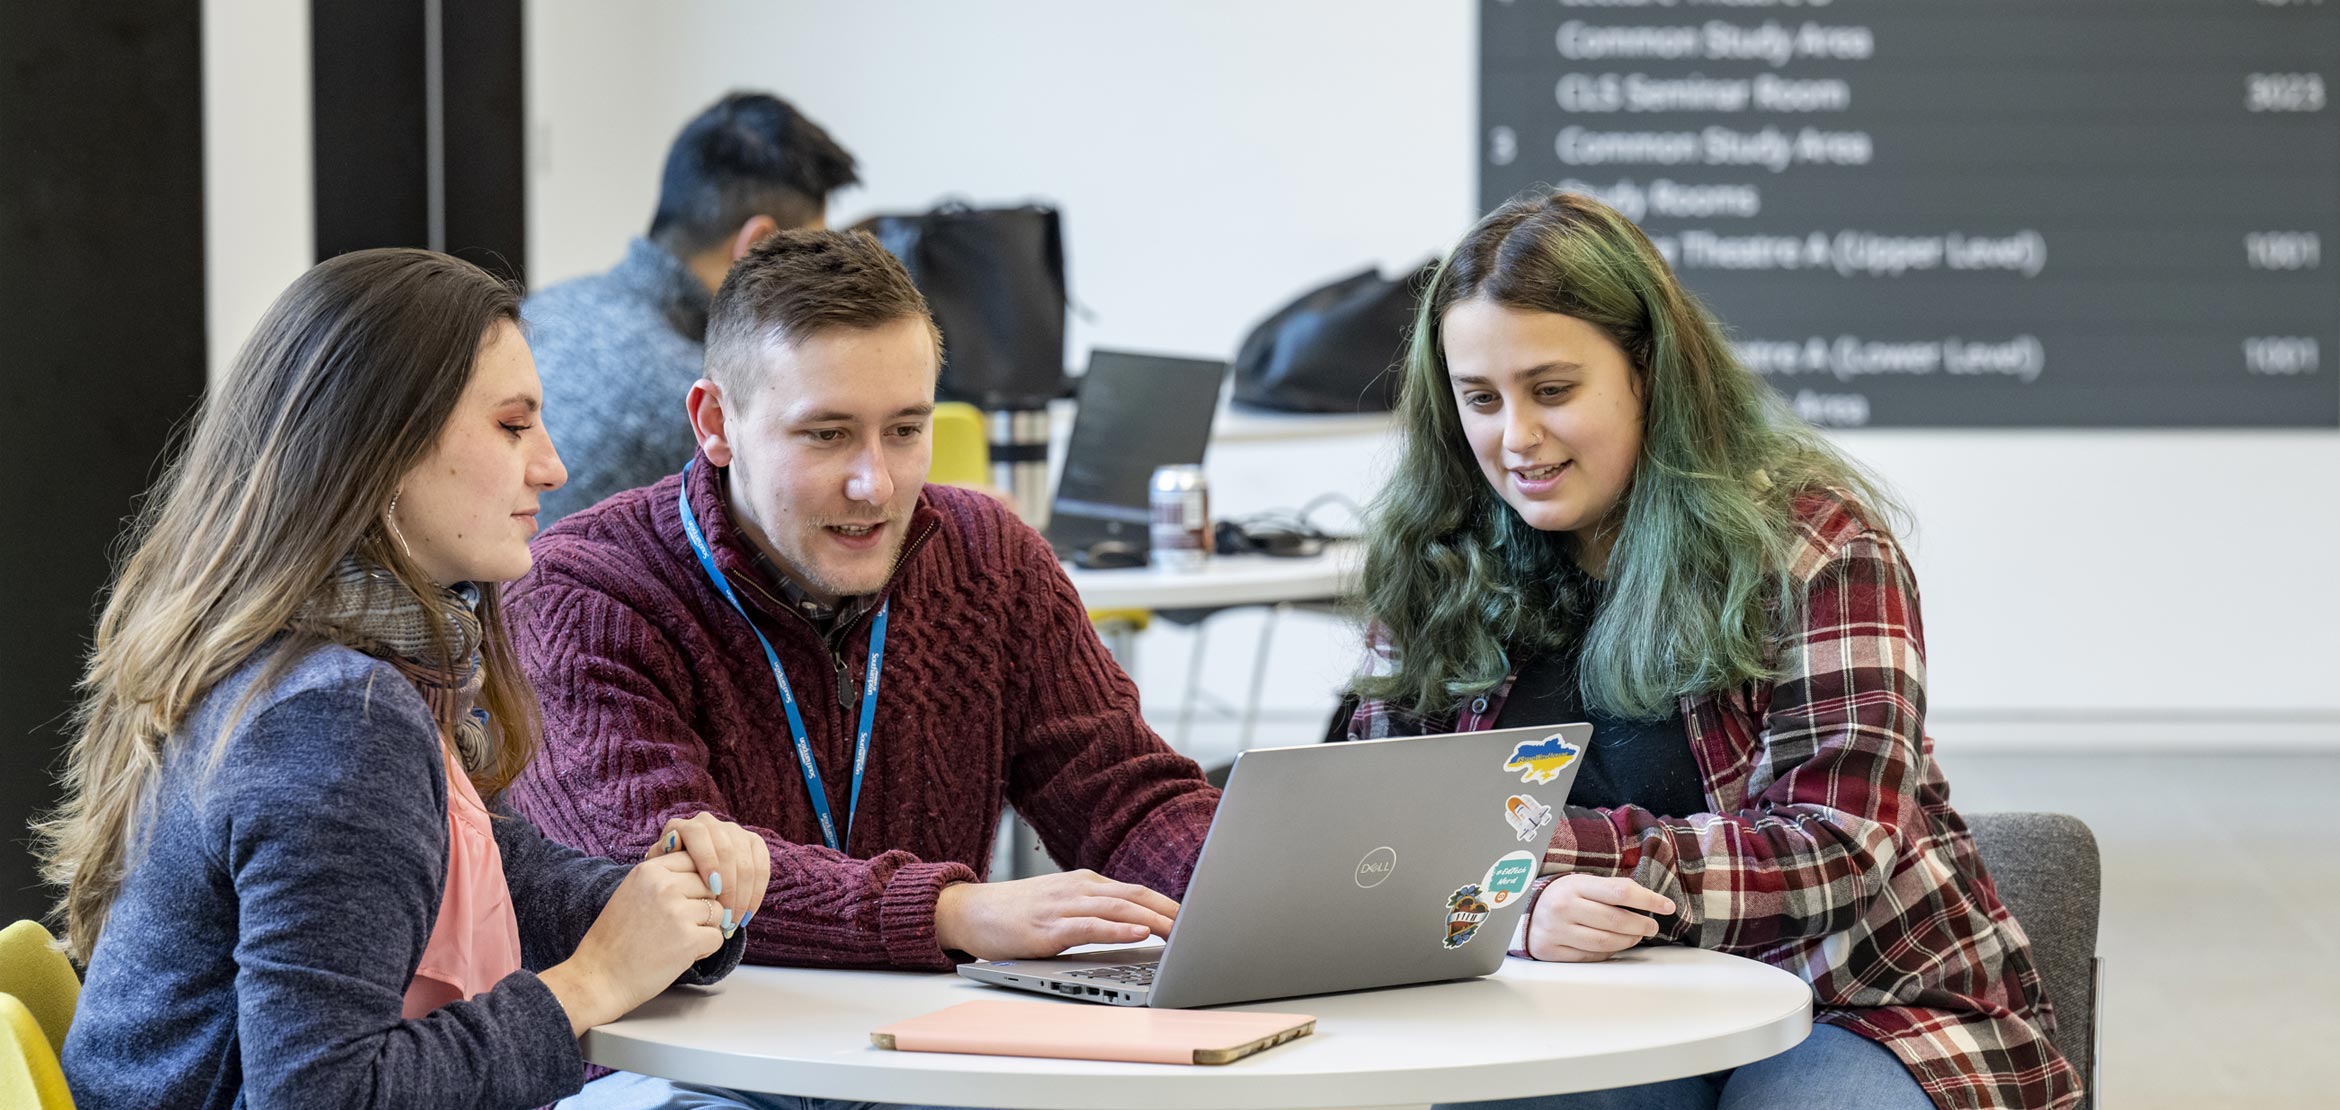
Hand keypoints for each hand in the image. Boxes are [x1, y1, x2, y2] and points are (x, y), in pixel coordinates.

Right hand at [541, 852, 723, 1033]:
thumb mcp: (633, 892)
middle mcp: (664, 885)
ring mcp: (677, 912)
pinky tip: (681, 955)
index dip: (697, 883)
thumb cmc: (617, 939)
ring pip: (718, 911)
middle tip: (680, 926)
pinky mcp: (688, 939)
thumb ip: (664, 878)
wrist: (599, 977)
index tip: (684, 901)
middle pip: (711, 886)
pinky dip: (705, 950)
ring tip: (679, 940)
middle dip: (704, 907)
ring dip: (706, 929)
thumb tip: (704, 870)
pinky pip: (718, 938)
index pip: (696, 860)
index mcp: (650, 870)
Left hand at [645, 812, 771, 938]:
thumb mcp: (657, 875)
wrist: (683, 884)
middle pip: (727, 850)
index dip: (708, 861)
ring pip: (747, 862)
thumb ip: (659, 862)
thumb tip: (672, 843)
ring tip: (733, 922)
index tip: (713, 890)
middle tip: (724, 917)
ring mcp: (734, 831)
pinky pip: (762, 867)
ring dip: (743, 896)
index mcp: (685, 827)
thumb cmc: (666, 884)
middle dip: (729, 887)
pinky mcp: (753, 843)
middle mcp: (710, 823)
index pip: (700, 836)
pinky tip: (746, 915)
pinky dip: (756, 893)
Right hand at [934, 870, 1179, 960]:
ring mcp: (1063, 907)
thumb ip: (1094, 912)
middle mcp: (1079, 889)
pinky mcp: (1047, 928)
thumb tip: (1135, 927)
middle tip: (1203, 925)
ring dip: (1155, 920)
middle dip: (1173, 911)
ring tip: (1183, 932)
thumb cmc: (1016, 913)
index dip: (1170, 903)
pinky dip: (1118, 929)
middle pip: (1137, 896)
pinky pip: (1090, 926)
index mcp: (1085, 884)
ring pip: (1119, 909)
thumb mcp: (1061, 906)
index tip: (1198, 917)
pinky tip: (1139, 934)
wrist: (969, 911)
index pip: (1137, 891)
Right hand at [1524, 874, 1675, 963]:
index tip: (1667, 906)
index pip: (1621, 892)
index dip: (1649, 900)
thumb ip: (1611, 890)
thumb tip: (1649, 901)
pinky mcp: (1552, 951)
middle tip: (1652, 926)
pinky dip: (1608, 952)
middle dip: (1641, 925)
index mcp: (1574, 885)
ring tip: (1636, 936)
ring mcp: (1557, 931)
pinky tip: (1614, 946)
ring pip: (1606, 942)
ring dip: (1628, 941)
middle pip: (1616, 921)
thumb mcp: (1582, 883)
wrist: (1522, 912)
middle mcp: (1564, 908)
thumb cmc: (1562, 896)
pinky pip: (1591, 956)